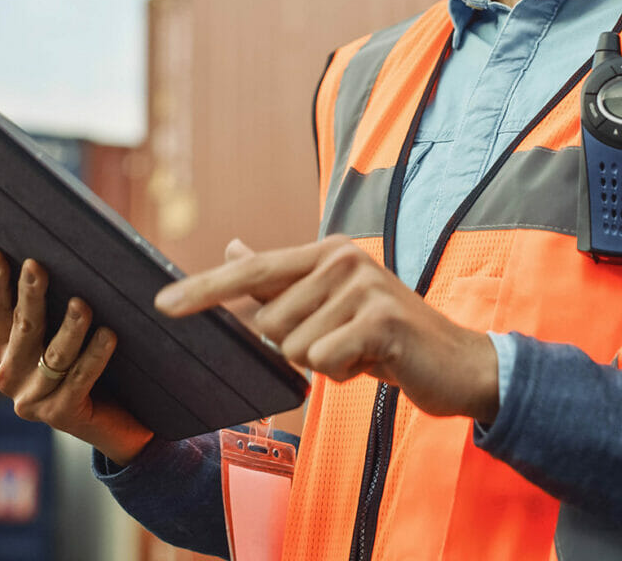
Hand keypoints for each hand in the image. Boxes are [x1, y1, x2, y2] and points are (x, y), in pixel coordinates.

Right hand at [0, 251, 153, 464]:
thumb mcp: (70, 336)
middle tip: (36, 266)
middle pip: (24, 329)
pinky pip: (80, 379)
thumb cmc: (97, 367)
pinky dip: (94, 357)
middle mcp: (11, 377)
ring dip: (69, 328)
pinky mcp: (60, 416)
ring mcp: (33, 400)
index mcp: (8, 352)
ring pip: (54, 355)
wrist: (119, 424)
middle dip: (30, 296)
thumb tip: (71, 260)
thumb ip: (60, 307)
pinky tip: (109, 336)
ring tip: (83, 304)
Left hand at [155, 235, 499, 422]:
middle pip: (270, 323)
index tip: (162, 305)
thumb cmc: (387, 338)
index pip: (252, 271)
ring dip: (325, 364)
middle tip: (344, 344)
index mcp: (326, 252)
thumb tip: (231, 246)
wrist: (458, 364)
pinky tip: (376, 364)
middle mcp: (342, 258)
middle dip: (298, 348)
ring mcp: (363, 285)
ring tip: (362, 352)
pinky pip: (323, 362)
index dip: (204, 290)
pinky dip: (344, 375)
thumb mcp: (331, 304)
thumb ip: (280, 280)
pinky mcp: (379, 318)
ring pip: (295, 347)